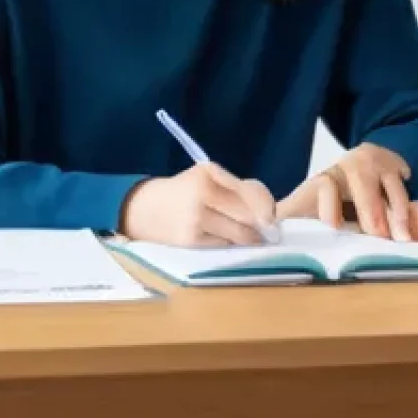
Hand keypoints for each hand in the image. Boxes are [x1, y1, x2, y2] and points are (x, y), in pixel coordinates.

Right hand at [121, 163, 276, 246]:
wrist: (145, 209)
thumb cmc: (185, 192)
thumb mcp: (206, 178)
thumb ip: (234, 189)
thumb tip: (269, 213)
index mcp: (209, 172)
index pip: (248, 190)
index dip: (266, 206)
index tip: (273, 217)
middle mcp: (202, 192)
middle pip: (246, 214)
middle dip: (260, 225)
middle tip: (267, 231)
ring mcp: (195, 218)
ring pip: (238, 232)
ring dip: (249, 238)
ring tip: (251, 238)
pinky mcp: (190, 240)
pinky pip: (223, 245)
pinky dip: (229, 244)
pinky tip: (227, 241)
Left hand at [276, 143, 417, 241]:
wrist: (368, 159)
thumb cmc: (333, 193)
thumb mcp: (307, 200)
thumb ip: (286, 212)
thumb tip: (266, 224)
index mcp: (327, 178)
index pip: (324, 185)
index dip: (329, 203)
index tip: (334, 224)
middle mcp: (353, 167)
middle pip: (362, 183)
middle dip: (371, 209)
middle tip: (380, 236)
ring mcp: (380, 166)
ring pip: (390, 186)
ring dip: (398, 211)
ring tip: (404, 238)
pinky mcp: (400, 170)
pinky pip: (411, 189)